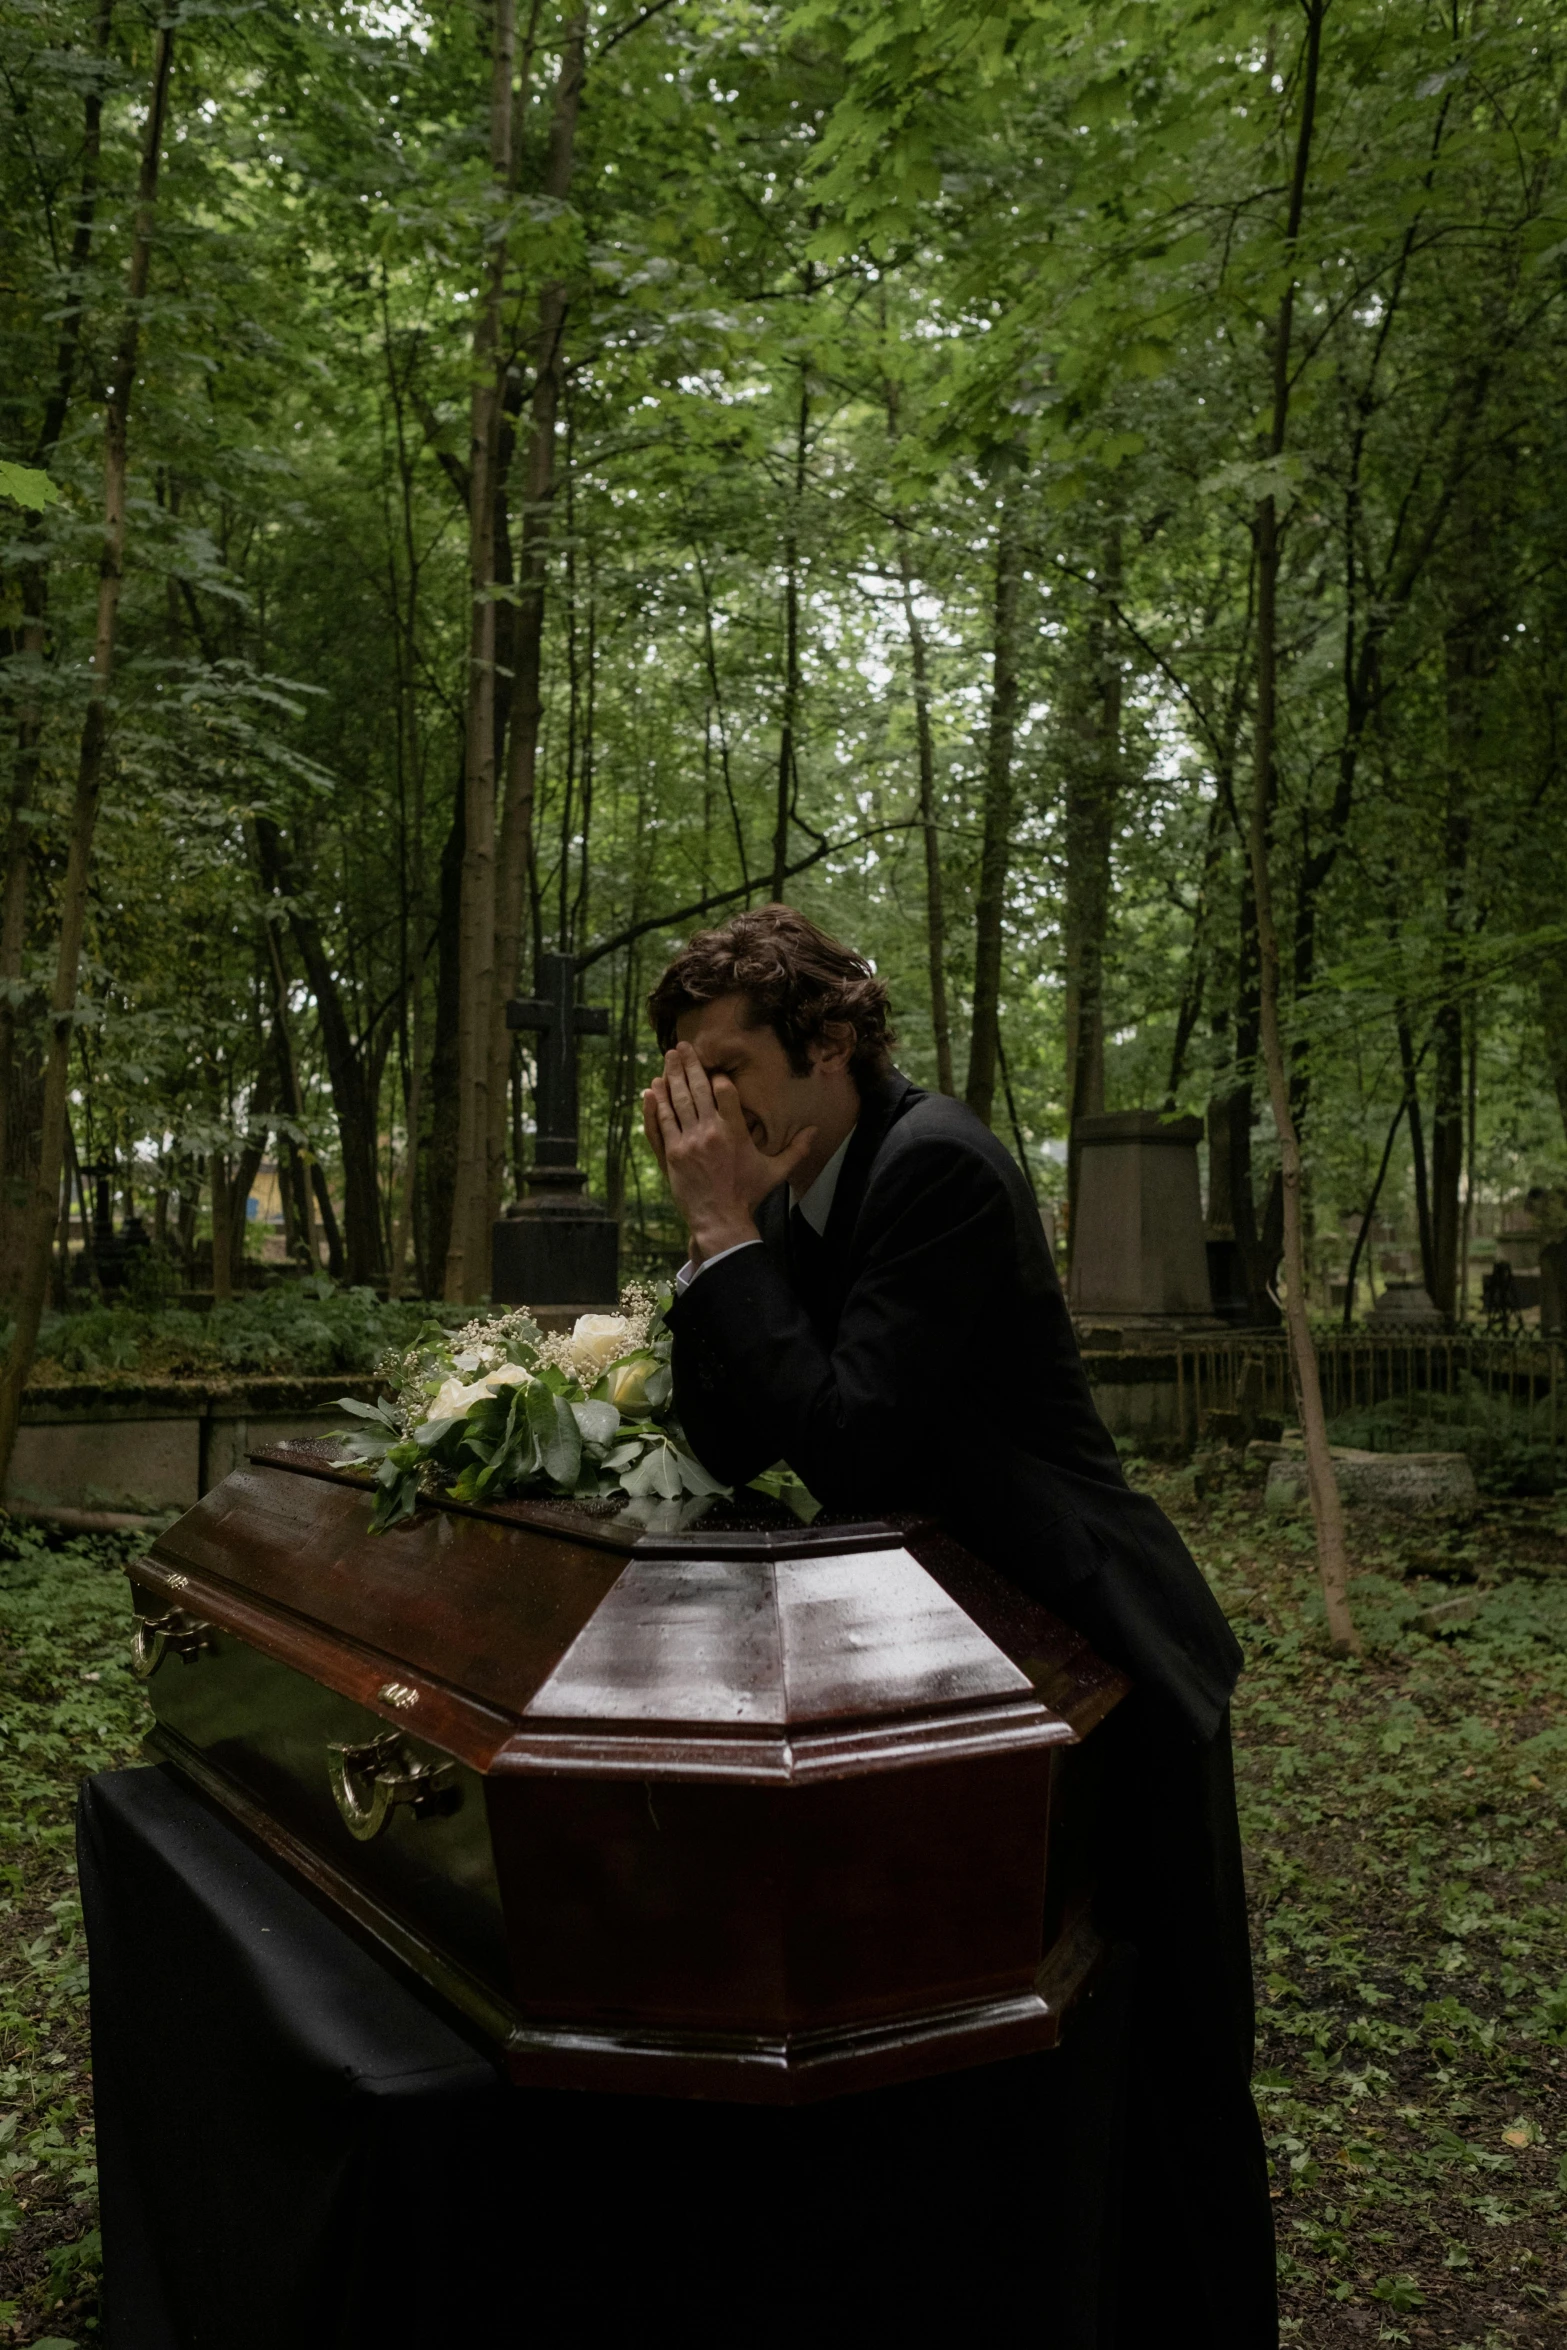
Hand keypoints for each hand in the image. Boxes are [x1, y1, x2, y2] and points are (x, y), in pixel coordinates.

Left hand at [642, 1043, 814, 1259]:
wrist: (719, 1220)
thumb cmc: (748, 1195)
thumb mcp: (775, 1171)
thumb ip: (796, 1149)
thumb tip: (815, 1131)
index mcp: (735, 1132)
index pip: (725, 1091)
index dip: (719, 1077)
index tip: (716, 1069)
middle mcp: (710, 1131)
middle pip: (697, 1089)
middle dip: (690, 1065)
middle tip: (683, 1047)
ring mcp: (688, 1141)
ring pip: (677, 1101)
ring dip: (671, 1077)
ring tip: (669, 1058)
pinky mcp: (671, 1154)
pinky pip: (662, 1122)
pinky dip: (656, 1105)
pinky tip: (652, 1089)